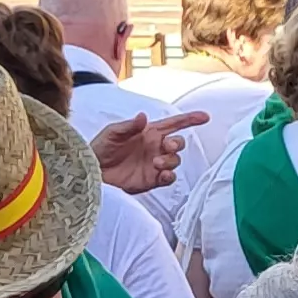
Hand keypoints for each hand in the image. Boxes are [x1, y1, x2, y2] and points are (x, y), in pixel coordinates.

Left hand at [92, 110, 207, 195]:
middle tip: (166, 146)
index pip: (174, 124)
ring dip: (170, 160)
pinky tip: (162, 174)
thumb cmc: (100, 149)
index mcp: (149, 133)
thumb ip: (129, 126)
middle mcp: (155, 148)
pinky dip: (169, 175)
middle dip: (177, 143)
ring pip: (175, 160)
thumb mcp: (112, 133)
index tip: (205, 117)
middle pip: (178, 143)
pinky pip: (169, 178)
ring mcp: (155, 165)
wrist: (92, 172)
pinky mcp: (152, 180)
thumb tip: (144, 117)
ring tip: (156, 163)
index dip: (190, 119)